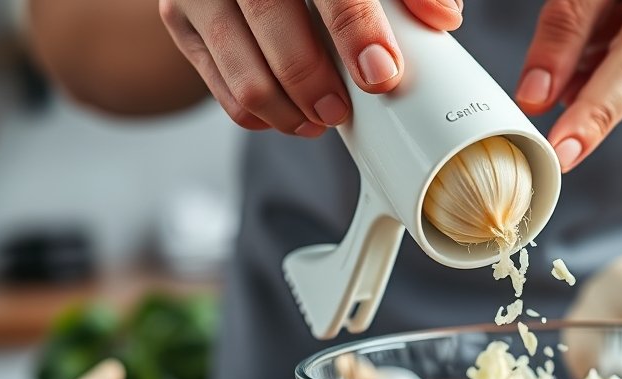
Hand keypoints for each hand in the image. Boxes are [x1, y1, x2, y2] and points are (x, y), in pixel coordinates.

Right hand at [159, 0, 463, 135]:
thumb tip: (442, 14)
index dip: (354, 25)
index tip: (381, 72)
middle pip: (270, 17)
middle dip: (312, 78)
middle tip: (342, 111)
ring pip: (240, 65)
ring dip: (285, 107)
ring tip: (321, 121)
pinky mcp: (179, 16)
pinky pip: (217, 83)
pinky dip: (257, 112)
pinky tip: (291, 117)